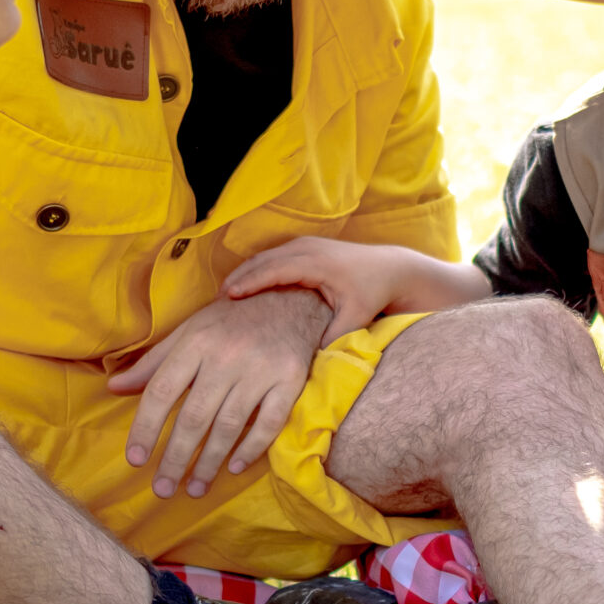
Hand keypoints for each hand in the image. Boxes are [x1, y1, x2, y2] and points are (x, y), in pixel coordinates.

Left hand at [108, 287, 332, 498]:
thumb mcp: (188, 332)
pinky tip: (234, 467)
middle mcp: (226, 356)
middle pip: (194, 416)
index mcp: (195, 342)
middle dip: (175, 458)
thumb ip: (153, 363)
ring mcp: (261, 369)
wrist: (291, 298)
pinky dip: (252, 449)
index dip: (145, 428)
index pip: (162, 391)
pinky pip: (269, 423)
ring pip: (229, 426)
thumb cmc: (231, 320)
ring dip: (209, 463)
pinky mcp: (290, 379)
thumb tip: (114, 388)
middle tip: (162, 489)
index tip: (135, 460)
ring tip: (195, 488)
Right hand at [220, 238, 401, 343]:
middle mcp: (307, 248)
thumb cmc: (372, 293)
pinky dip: (254, 271)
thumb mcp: (355, 317)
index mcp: (317, 263)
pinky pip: (271, 257)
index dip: (249, 282)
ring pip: (264, 257)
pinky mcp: (303, 248)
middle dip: (237, 278)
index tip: (227, 297)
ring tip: (222, 296)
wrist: (389, 268)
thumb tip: (308, 359)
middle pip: (262, 260)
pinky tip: (243, 288)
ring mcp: (304, 244)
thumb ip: (333, 337)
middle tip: (214, 301)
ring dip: (243, 274)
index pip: (274, 270)